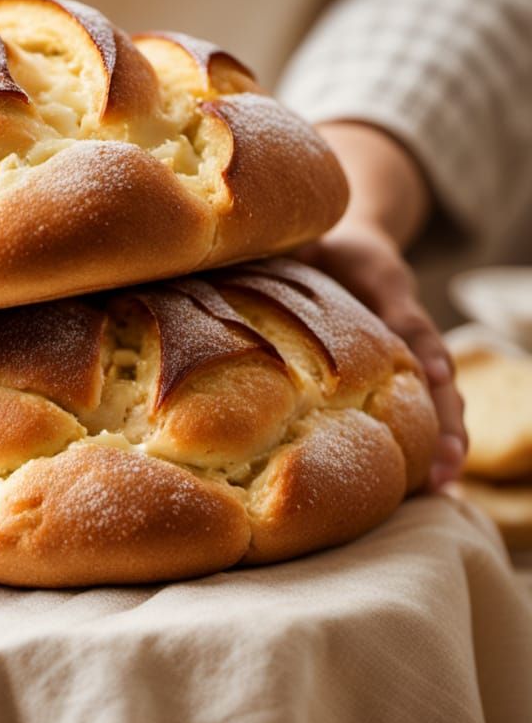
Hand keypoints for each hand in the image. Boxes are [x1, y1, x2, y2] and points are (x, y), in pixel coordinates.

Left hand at [296, 220, 466, 491]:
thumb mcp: (317, 238)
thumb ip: (300, 249)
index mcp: (389, 289)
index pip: (410, 320)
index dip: (422, 346)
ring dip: (443, 439)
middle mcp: (407, 326)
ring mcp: (408, 354)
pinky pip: (418, 409)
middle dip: (444, 415)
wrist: (355, 245)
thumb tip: (279, 253)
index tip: (435, 375)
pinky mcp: (398, 374)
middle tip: (444, 460)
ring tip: (442, 484)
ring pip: (437, 398)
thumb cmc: (329, 244)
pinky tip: (426, 482)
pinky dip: (425, 443)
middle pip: (435, 372)